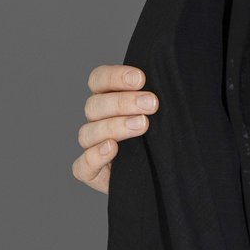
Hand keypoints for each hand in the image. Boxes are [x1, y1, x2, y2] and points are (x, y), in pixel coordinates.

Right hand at [71, 64, 159, 194]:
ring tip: (142, 125)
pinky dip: (95, 155)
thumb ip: (154, 100)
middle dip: (123, 102)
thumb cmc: (162, 138)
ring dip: (115, 126)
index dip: (115, 77)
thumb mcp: (161, 115)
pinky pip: (82, 165)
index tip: (140, 78)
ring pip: (88, 132)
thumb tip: (167, 84)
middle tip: (151, 104)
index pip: (99, 80)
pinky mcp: (91, 173)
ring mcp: (91, 146)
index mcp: (108, 99)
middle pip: (94, 105)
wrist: (162, 173)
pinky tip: (112, 148)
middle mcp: (97, 120)